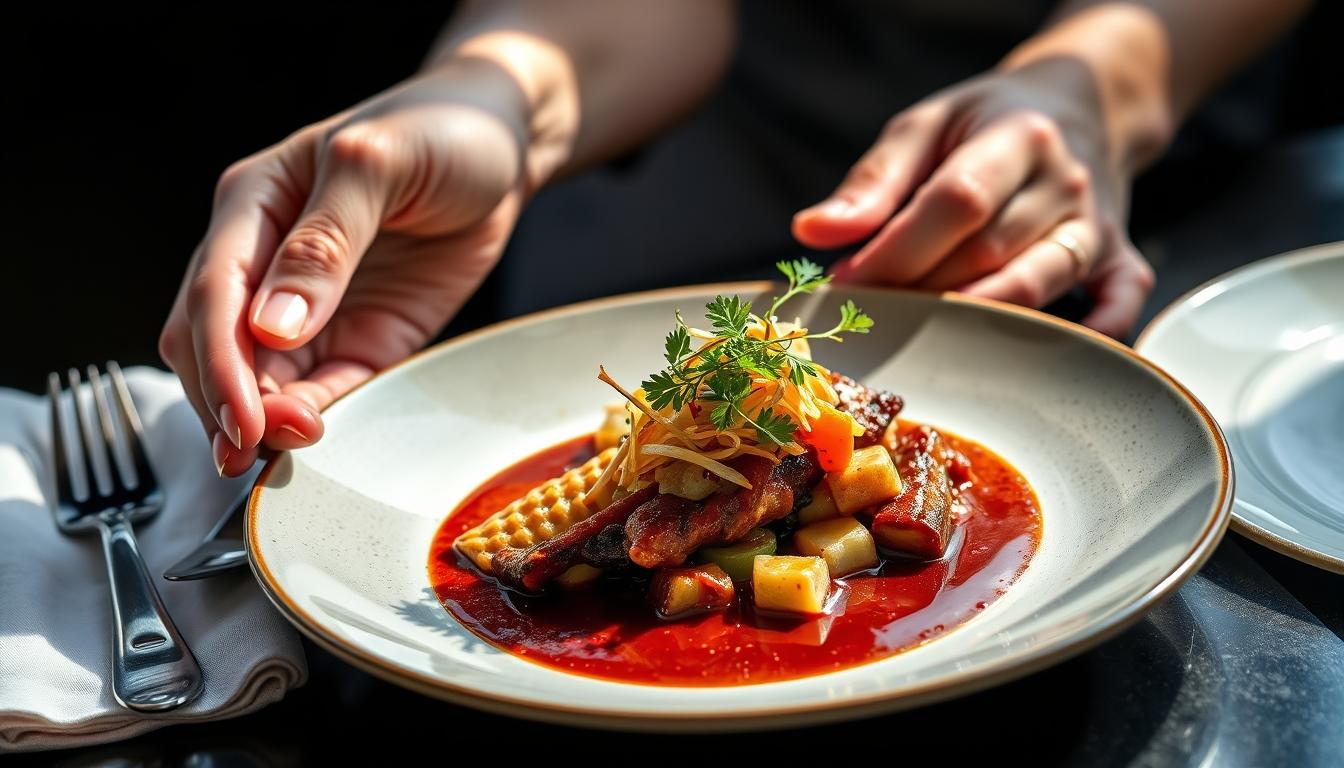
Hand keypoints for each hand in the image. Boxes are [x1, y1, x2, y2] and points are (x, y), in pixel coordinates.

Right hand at [159, 58, 534, 474]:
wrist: (501, 147)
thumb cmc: (437, 129)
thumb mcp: (378, 164)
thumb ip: (325, 241)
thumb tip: (272, 324)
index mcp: (252, 205)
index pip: (213, 296)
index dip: (219, 363)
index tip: (242, 416)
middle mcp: (267, 261)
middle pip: (216, 348)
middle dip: (229, 402)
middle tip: (261, 447)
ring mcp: (312, 307)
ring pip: (261, 381)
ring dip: (265, 420)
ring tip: (291, 448)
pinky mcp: (360, 339)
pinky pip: (326, 388)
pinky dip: (314, 415)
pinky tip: (318, 434)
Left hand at [793, 60, 1154, 338]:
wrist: (1081, 109)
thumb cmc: (983, 126)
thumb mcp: (925, 128)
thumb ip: (872, 182)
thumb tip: (813, 232)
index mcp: (1019, 137)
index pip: (958, 201)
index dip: (898, 249)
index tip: (846, 280)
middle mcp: (1066, 183)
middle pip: (989, 253)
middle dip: (920, 290)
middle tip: (869, 313)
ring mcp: (1097, 227)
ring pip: (1034, 288)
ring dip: (969, 320)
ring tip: (914, 334)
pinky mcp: (1119, 261)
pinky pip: (1116, 307)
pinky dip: (1087, 335)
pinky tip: (1030, 361)